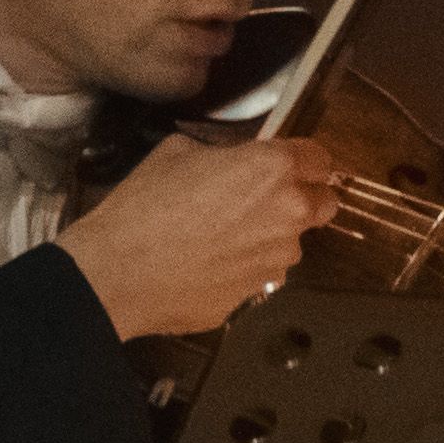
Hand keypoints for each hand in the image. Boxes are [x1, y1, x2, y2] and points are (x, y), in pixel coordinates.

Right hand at [56, 132, 337, 348]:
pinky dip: (246, 265)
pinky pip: (263, 272)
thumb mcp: (178, 150)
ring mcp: (277, 259)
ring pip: (292, 242)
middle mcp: (288, 215)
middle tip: (264, 196)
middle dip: (303, 197)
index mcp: (272, 169)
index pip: (320, 158)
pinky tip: (209, 260)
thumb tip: (232, 156)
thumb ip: (223, 150)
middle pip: (324, 203)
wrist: (119, 271)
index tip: (289, 161)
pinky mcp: (259, 292)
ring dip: (270, 235)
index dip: (303, 159)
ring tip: (221, 233)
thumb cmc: (144, 207)